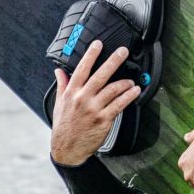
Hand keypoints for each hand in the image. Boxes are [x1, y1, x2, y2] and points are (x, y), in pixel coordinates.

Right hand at [49, 39, 141, 165]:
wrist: (67, 149)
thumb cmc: (64, 126)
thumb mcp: (59, 104)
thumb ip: (62, 85)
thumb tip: (59, 71)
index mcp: (72, 93)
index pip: (82, 69)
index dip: (90, 55)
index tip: (98, 44)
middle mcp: (83, 99)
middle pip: (100, 76)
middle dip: (113, 61)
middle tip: (122, 52)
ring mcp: (93, 109)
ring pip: (112, 89)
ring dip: (124, 82)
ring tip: (131, 80)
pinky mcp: (103, 120)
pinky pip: (119, 104)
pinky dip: (129, 96)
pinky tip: (134, 91)